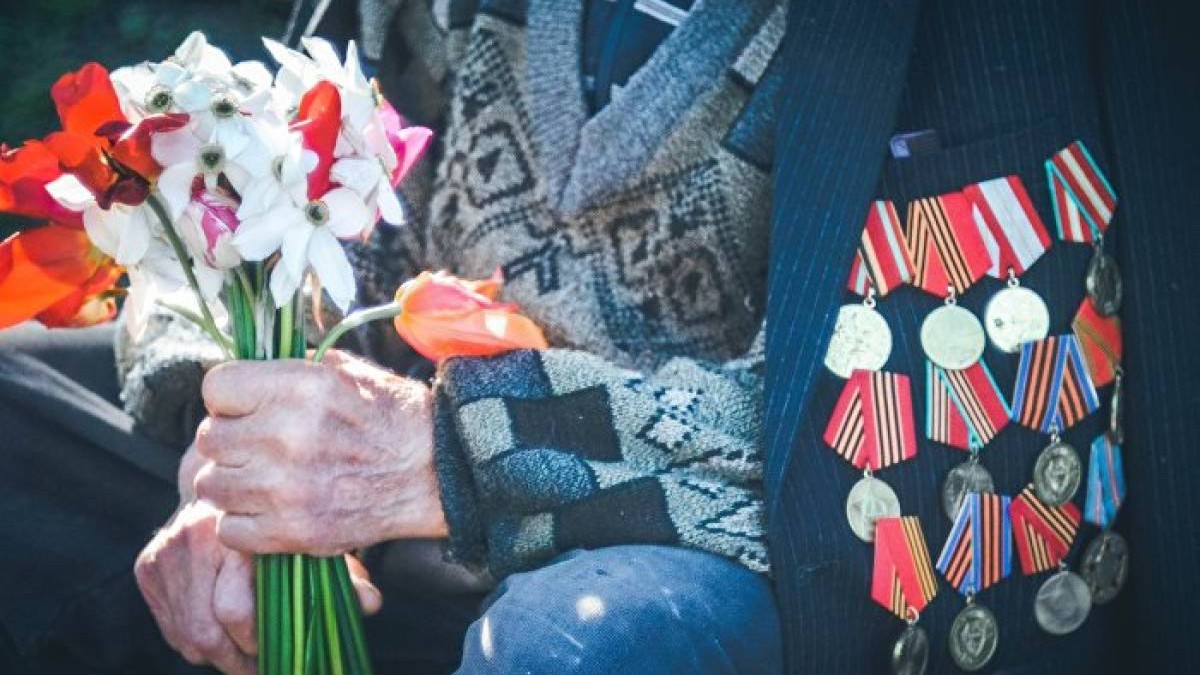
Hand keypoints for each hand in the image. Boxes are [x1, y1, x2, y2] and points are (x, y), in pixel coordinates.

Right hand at [135, 500, 381, 673]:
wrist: (229, 482)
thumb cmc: (282, 517)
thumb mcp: (314, 540)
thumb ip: (344, 573)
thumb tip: (370, 605)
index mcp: (239, 530)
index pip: (236, 611)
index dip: (258, 643)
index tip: (280, 654)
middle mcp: (195, 538)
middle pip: (206, 633)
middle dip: (238, 660)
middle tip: (264, 667)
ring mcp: (166, 552)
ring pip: (187, 636)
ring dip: (218, 656)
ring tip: (247, 653)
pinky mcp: (147, 565)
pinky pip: (172, 627)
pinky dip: (195, 641)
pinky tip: (223, 632)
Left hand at [193, 349, 446, 555]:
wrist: (434, 471)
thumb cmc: (390, 416)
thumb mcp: (342, 370)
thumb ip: (285, 369)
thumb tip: (238, 374)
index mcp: (299, 387)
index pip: (216, 387)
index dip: (231, 397)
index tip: (248, 406)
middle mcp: (286, 434)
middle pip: (209, 439)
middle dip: (232, 439)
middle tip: (260, 444)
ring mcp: (285, 488)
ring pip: (211, 484)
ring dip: (234, 481)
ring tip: (265, 477)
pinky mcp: (292, 531)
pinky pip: (229, 528)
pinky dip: (245, 522)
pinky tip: (272, 507)